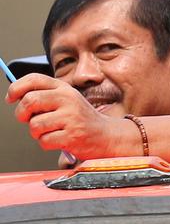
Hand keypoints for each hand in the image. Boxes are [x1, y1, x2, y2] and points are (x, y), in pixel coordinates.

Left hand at [7, 74, 138, 160]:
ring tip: (50, 131)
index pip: (35, 79)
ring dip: (37, 133)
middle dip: (22, 114)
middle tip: (28, 119)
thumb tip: (16, 97)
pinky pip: (44, 141)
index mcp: (65, 89)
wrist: (105, 135)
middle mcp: (69, 99)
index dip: (16, 88)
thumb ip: (44, 96)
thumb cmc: (80, 119)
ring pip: (34, 125)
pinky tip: (58, 140)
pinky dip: (47, 144)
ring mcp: (71, 117)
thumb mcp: (66, 101)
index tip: (11, 97)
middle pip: (29, 101)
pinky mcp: (72, 135)